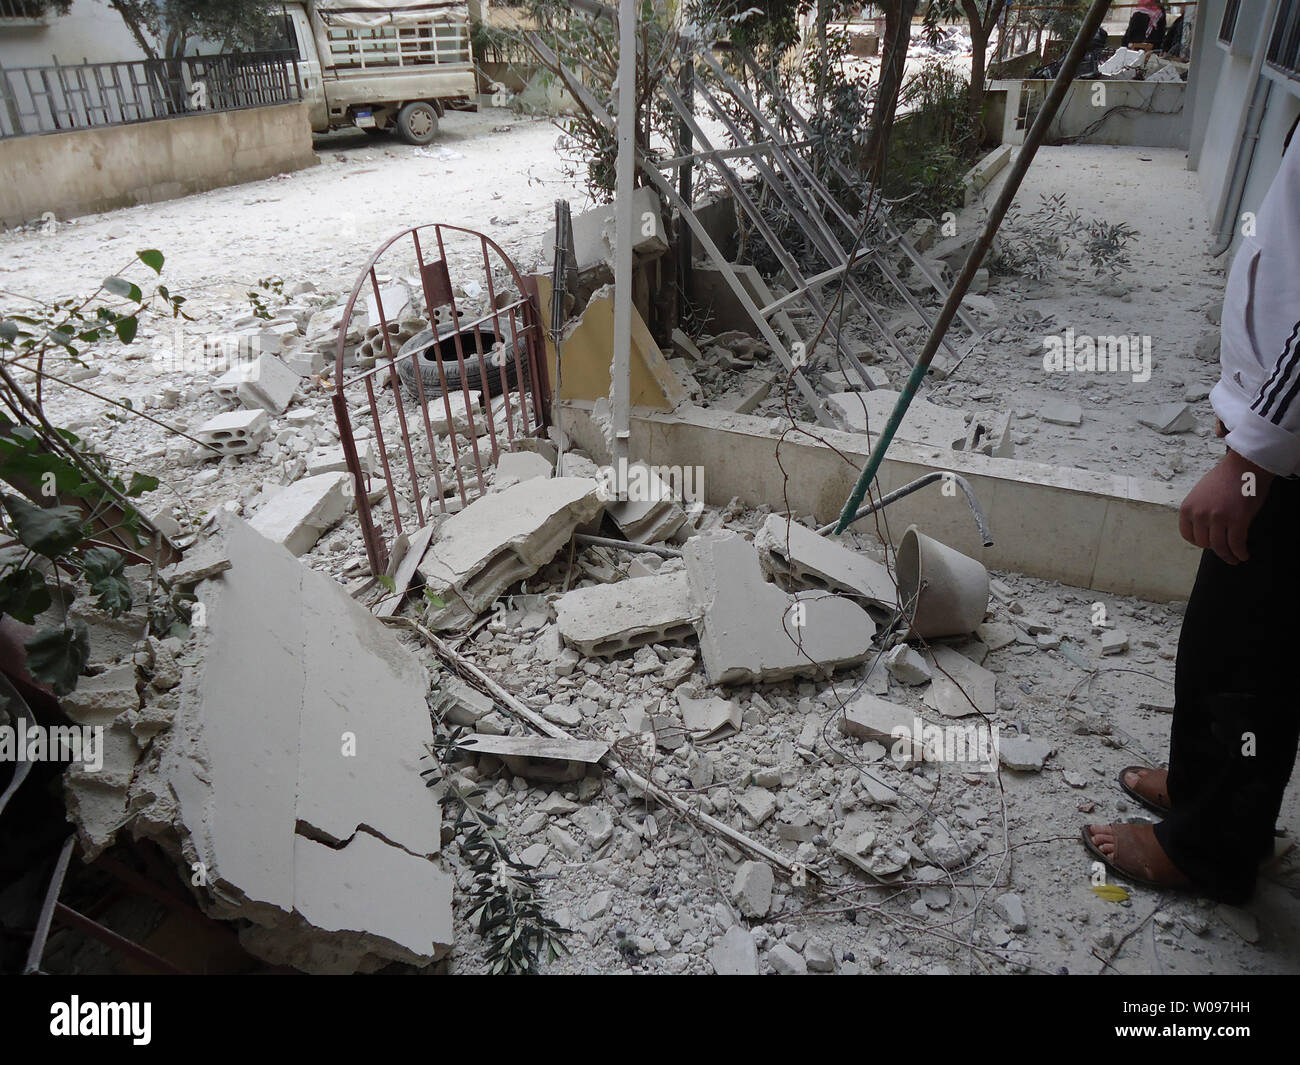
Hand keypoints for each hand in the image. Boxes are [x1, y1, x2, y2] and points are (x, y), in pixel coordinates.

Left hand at [1179, 449, 1272, 563]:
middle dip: (1215, 547)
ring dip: (1228, 556)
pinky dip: (1240, 553)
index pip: (1187, 535)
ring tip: (1234, 559)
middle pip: (1204, 543)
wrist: (1244, 465)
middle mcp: (1199, 514)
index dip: (1199, 542)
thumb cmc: (1225, 478)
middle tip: (1225, 549)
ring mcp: (1218, 518)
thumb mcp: (1200, 494)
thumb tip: (1204, 530)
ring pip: (1219, 547)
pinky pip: (1236, 544)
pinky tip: (1244, 555)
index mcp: (1187, 508)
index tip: (1208, 543)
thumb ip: (1199, 511)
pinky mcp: (1237, 520)